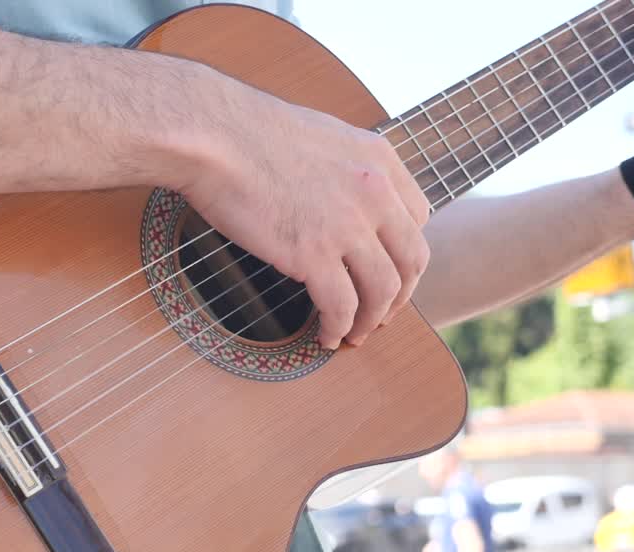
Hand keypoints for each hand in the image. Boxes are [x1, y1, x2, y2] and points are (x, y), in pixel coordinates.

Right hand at [180, 88, 430, 349]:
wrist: (215, 136)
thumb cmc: (248, 132)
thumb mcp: (321, 135)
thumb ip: (344, 166)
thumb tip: (337, 195)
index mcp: (379, 159)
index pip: (418, 217)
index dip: (404, 252)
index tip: (388, 270)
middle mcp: (374, 193)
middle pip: (410, 260)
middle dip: (399, 296)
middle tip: (379, 315)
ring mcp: (347, 225)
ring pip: (382, 290)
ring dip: (370, 320)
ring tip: (354, 334)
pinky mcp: (314, 254)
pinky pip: (341, 305)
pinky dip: (338, 328)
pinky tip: (327, 337)